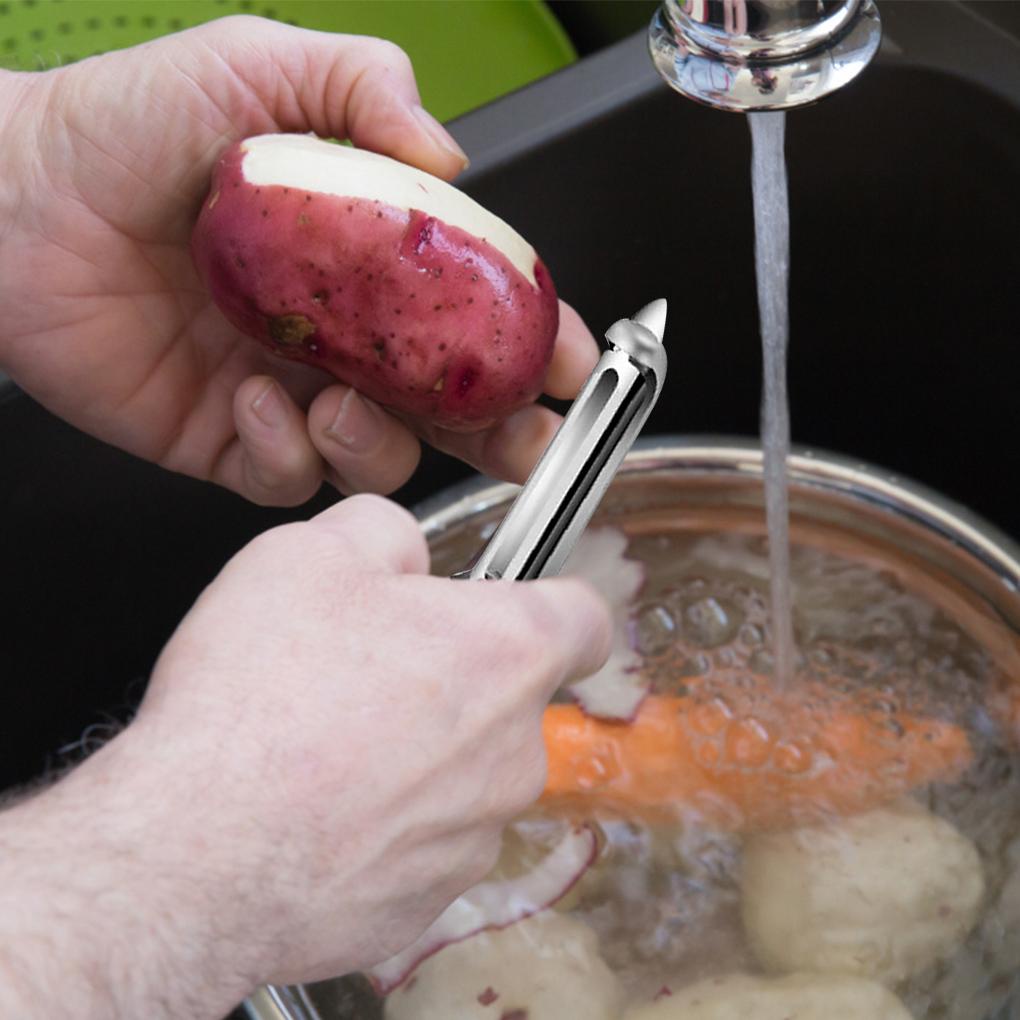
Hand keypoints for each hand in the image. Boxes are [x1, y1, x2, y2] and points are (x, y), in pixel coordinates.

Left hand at [0, 17, 597, 505]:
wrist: (10, 199)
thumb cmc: (123, 127)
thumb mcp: (258, 66)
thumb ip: (364, 85)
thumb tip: (448, 154)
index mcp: (365, 260)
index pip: (472, 310)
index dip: (531, 339)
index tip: (572, 361)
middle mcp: (339, 337)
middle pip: (450, 407)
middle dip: (502, 434)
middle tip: (527, 440)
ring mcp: (289, 393)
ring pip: (380, 456)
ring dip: (378, 444)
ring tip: (334, 398)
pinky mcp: (232, 440)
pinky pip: (291, 479)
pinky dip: (284, 452)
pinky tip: (245, 397)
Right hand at [0, 495, 610, 1017]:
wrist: (200, 853)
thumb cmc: (261, 698)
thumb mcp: (312, 552)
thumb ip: (385, 532)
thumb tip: (404, 551)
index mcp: (506, 651)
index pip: (585, 619)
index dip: (550, 603)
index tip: (510, 608)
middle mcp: (512, 748)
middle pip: (507, 698)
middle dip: (450, 679)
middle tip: (364, 672)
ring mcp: (476, 834)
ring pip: (462, 774)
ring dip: (414, 756)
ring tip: (323, 745)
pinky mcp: (429, 899)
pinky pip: (421, 843)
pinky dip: (383, 825)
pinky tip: (315, 811)